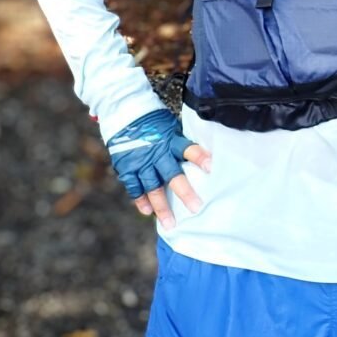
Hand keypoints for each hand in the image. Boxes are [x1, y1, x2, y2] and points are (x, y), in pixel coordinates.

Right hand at [106, 109, 211, 228]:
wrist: (124, 113)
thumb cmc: (155, 122)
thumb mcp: (172, 126)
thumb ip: (183, 142)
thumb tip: (206, 154)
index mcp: (172, 141)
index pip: (189, 149)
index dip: (200, 157)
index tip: (211, 167)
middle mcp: (158, 153)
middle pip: (173, 175)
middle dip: (185, 193)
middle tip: (196, 207)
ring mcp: (142, 162)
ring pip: (153, 187)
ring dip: (161, 207)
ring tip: (170, 223)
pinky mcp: (127, 168)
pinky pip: (135, 187)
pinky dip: (140, 200)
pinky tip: (147, 212)